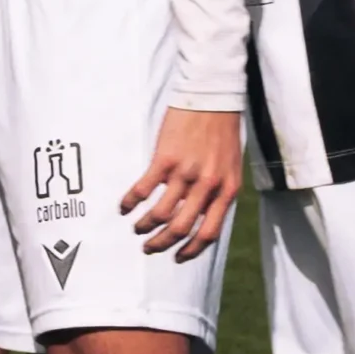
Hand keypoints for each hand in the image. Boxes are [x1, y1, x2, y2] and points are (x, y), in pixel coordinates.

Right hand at [121, 107, 240, 260]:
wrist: (213, 96)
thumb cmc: (222, 131)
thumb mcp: (229, 166)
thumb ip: (217, 192)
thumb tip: (198, 216)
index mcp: (227, 190)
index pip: (210, 232)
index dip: (192, 250)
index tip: (178, 257)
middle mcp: (208, 185)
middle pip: (181, 229)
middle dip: (162, 244)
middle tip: (149, 248)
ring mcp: (186, 172)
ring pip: (161, 214)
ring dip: (145, 226)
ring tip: (137, 228)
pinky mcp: (165, 159)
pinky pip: (144, 189)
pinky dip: (131, 202)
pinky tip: (124, 207)